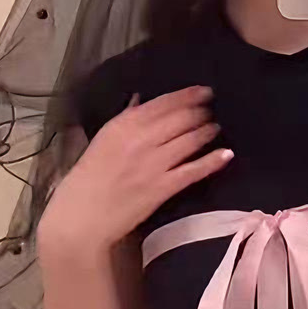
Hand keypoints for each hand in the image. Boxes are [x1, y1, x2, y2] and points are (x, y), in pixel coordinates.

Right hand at [37, 86, 232, 260]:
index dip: (188, 94)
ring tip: (216, 127)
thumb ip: (125, 117)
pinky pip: (193, 170)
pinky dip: (212, 160)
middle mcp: (141, 139)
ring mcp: (154, 164)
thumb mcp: (103, 139)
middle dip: (201, 111)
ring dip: (208, 130)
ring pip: (190, 140)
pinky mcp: (162, 187)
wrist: (81, 217)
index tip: (204, 90)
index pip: (164, 102)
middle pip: (181, 118)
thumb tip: (141, 98)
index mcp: (124, 124)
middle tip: (211, 109)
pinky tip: (226, 154)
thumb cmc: (88, 177)